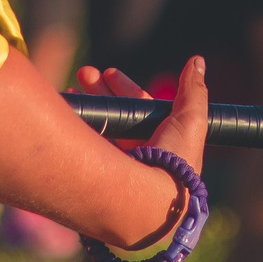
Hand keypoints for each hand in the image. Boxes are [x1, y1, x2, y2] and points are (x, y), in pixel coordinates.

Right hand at [76, 58, 208, 177]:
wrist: (150, 200)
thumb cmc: (175, 160)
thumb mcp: (191, 120)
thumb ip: (193, 91)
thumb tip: (196, 61)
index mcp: (162, 139)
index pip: (140, 106)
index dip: (125, 87)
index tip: (108, 72)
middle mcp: (140, 151)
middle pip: (116, 114)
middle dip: (100, 90)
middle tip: (84, 74)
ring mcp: (118, 165)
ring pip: (100, 128)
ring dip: (87, 106)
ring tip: (71, 91)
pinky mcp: (99, 175)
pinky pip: (85, 146)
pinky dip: (76, 127)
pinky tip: (65, 111)